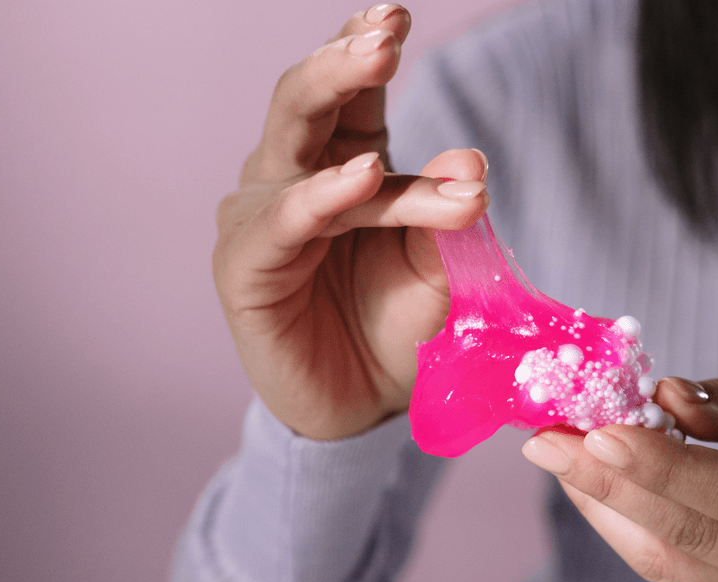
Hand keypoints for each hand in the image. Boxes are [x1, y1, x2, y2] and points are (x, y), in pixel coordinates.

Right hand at [213, 4, 489, 439]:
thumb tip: (470, 158)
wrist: (363, 406)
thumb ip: (451, 216)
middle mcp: (296, 177)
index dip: (366, 46)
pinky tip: (361, 175)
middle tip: (387, 31)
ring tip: (386, 68)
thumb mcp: (440, 267)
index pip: (352, 93)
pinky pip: (284, 221)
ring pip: (304, 152)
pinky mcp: (246, 266)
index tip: (397, 13)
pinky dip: (322, 196)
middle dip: (345, 59)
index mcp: (346, 163)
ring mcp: (265, 217)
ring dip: (343, 106)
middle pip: (307, 100)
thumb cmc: (398, 325)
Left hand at [521, 377, 717, 581]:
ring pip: (670, 567)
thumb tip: (661, 399)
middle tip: (546, 443)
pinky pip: (671, 581)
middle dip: (609, 486)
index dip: (665, 467)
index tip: (596, 433)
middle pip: (695, 538)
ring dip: (604, 510)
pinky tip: (600, 492)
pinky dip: (626, 533)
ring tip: (558, 459)